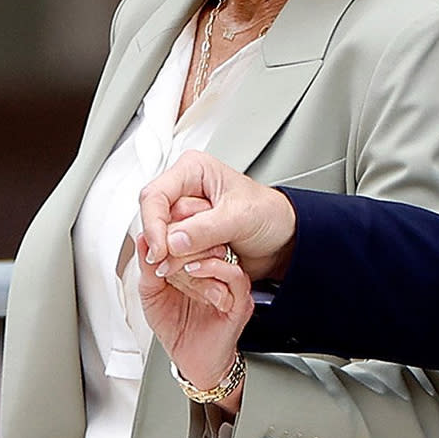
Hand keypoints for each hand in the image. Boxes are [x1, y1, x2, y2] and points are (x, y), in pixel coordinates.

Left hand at [133, 197, 253, 414]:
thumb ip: (148, 267)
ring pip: (223, 253)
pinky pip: (236, 277)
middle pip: (210, 238)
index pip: (193, 234)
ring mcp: (230, 285)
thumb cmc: (177, 330)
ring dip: (196, 253)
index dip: (175, 227)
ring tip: (175, 261)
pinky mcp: (239, 302)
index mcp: (198, 263)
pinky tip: (195, 271)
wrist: (192, 363)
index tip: (155, 231)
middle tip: (163, 245)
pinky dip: (215, 270)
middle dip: (183, 239)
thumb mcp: (151, 294)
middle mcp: (216, 271)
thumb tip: (142, 239)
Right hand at [139, 150, 296, 281]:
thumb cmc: (270, 215)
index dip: (153, 225)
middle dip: (174, 245)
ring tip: (219, 254)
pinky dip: (188, 266)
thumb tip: (172, 241)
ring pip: (162, 243)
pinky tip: (212, 264)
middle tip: (202, 256)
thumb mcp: (242, 217)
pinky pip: (172, 257)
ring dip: (185, 258)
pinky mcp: (186, 240)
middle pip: (156, 223)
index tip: (161, 251)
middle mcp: (183, 192)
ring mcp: (183, 218)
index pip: (154, 196)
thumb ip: (206, 228)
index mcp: (193, 171)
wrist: (284, 240)